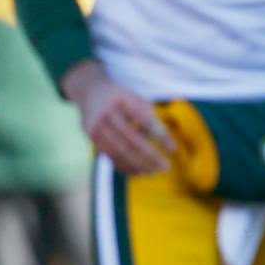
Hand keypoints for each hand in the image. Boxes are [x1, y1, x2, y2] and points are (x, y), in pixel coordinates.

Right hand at [64, 60, 171, 175]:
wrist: (90, 92)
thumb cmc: (123, 98)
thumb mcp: (138, 99)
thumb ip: (150, 118)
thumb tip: (162, 143)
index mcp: (123, 99)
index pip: (146, 121)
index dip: (161, 136)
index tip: (174, 149)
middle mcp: (108, 112)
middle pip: (133, 140)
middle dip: (151, 156)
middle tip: (166, 167)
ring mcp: (97, 124)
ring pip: (120, 151)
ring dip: (138, 165)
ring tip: (153, 173)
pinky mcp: (91, 135)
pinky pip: (110, 154)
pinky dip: (125, 165)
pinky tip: (138, 172)